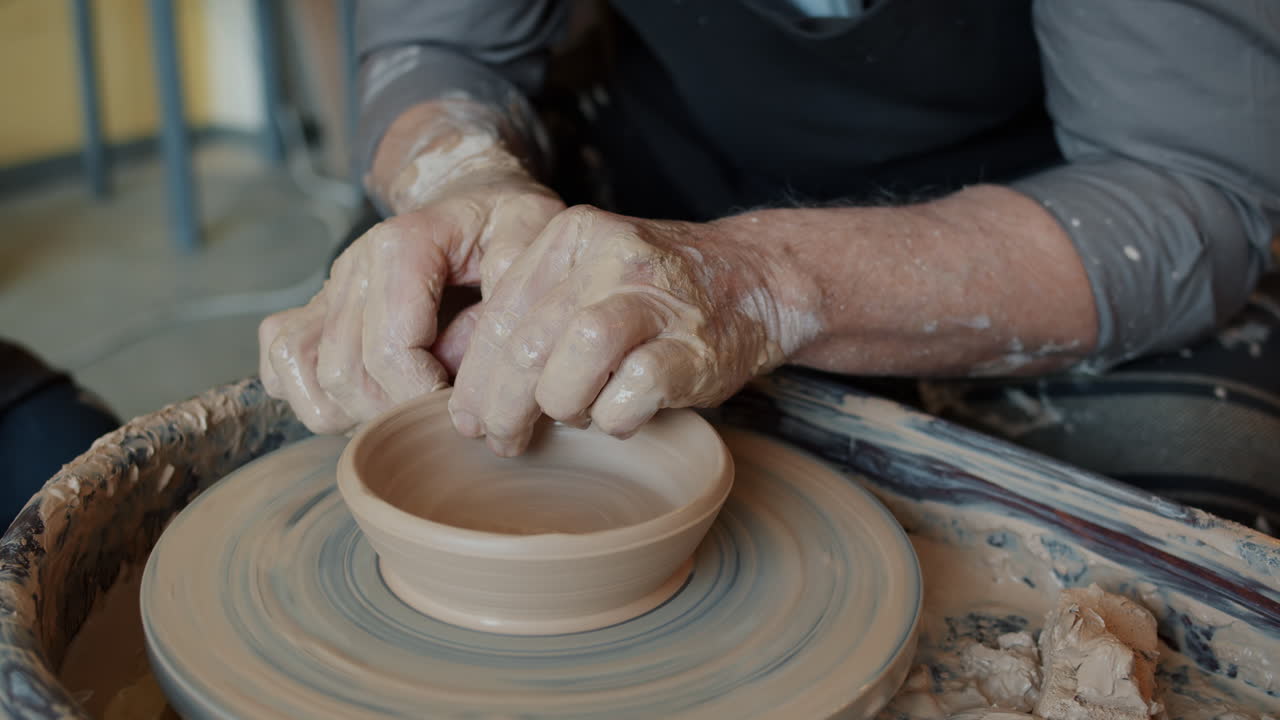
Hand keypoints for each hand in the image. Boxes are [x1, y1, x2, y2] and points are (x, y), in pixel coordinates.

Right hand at [259, 173, 563, 433]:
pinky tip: (366, 401)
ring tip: (405, 412)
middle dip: (393, 412)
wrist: (476, 201)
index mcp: (402, 244)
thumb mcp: (534, 234)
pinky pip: (280, 365)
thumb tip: (465, 361)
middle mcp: (353, 265)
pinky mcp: (313, 310)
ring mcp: (327, 289)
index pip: (390, 350)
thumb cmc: (507, 224)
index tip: (460, 410)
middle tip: (440, 418)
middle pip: (345, 373)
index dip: (423, 395)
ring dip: (352, 412)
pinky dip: (312, 397)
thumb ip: (508, 292)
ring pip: (303, 374)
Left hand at [448, 205, 818, 455]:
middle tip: (500, 440)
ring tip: (571, 419)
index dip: (473, 377)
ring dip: (559, 408)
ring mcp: (655, 301)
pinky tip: (621, 416)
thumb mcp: (590, 274)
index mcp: (572, 235)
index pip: (499, 314)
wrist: (757, 280)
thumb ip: (535, 311)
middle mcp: (610, 257)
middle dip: (501, 408)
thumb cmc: (658, 292)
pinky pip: (629, 396)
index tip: (465, 418)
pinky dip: (615, 420)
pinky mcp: (692, 348)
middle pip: (526, 346)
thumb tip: (470, 388)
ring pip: (570, 364)